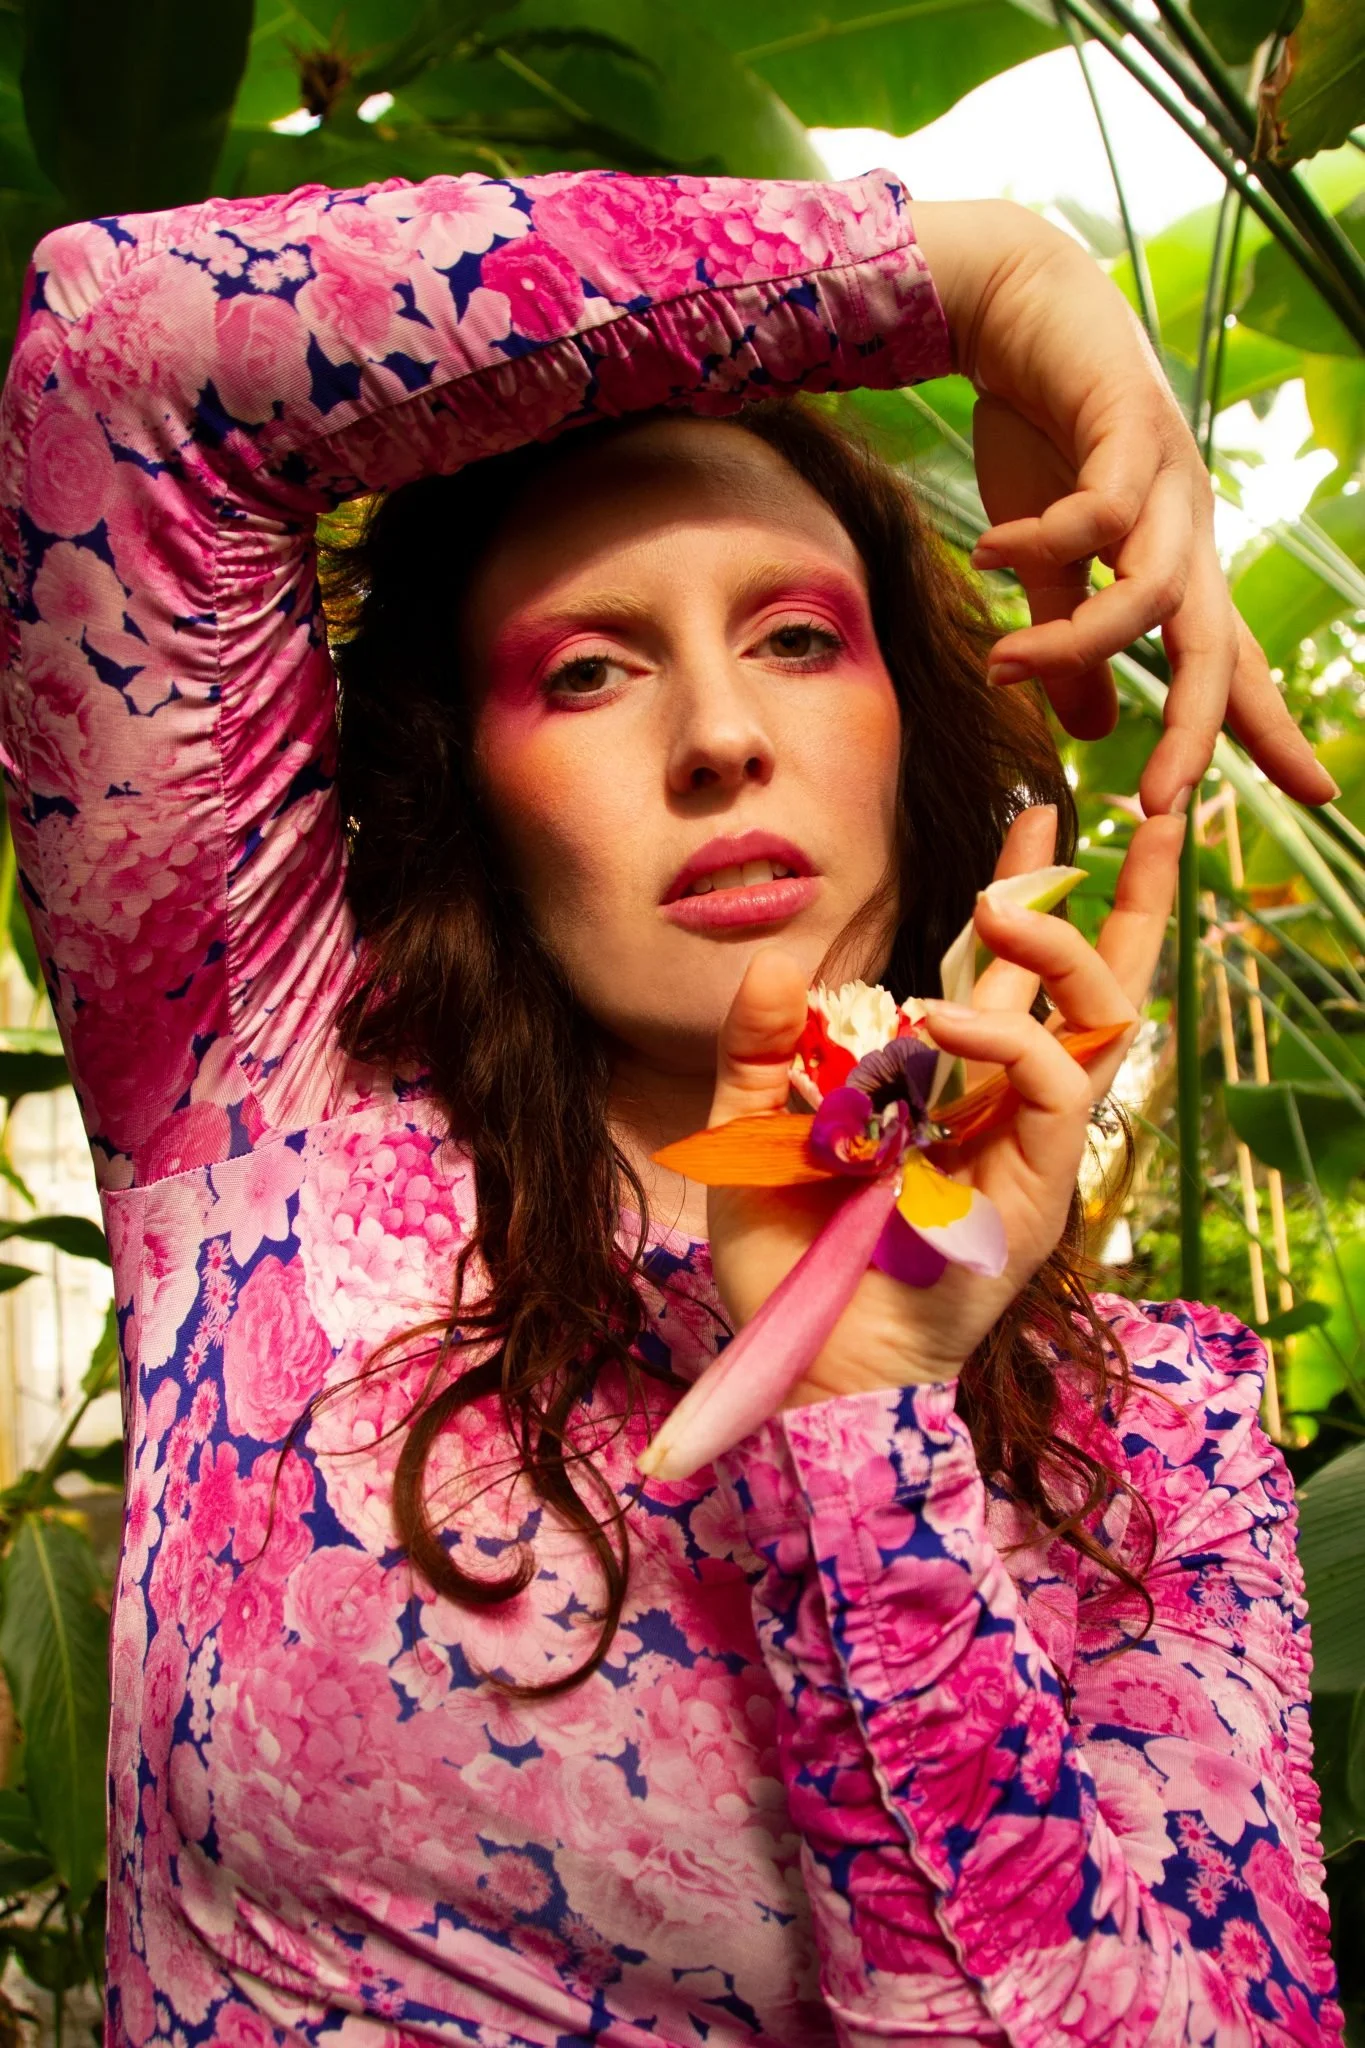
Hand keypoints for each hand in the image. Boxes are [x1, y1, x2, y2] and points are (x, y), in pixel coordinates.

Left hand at [704, 805, 1184, 1406]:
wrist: (801, 1368)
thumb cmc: (786, 1263)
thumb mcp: (746, 1135)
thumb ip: (759, 1052)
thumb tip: (777, 962)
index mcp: (946, 1091)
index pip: (1009, 980)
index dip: (1030, 903)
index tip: (1036, 822)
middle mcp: (1002, 1111)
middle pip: (1092, 990)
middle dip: (1126, 901)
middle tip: (1141, 813)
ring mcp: (1029, 1149)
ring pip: (1100, 1024)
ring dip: (1063, 948)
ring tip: (1001, 906)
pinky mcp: (1036, 1193)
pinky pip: (1051, 1093)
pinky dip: (1007, 1043)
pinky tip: (944, 1019)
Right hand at [909, 200, 1336, 819]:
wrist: (1019, 302)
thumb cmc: (1034, 429)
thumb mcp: (1041, 561)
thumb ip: (1066, 640)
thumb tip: (1093, 731)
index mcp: (1173, 560)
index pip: (1231, 662)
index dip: (1270, 728)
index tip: (1319, 795)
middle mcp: (1185, 525)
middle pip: (1212, 646)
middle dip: (1197, 727)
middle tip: (1162, 802)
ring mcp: (1164, 475)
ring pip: (1151, 588)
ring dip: (1077, 640)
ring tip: (1003, 666)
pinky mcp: (1126, 423)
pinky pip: (1097, 510)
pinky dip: (1041, 540)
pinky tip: (985, 553)